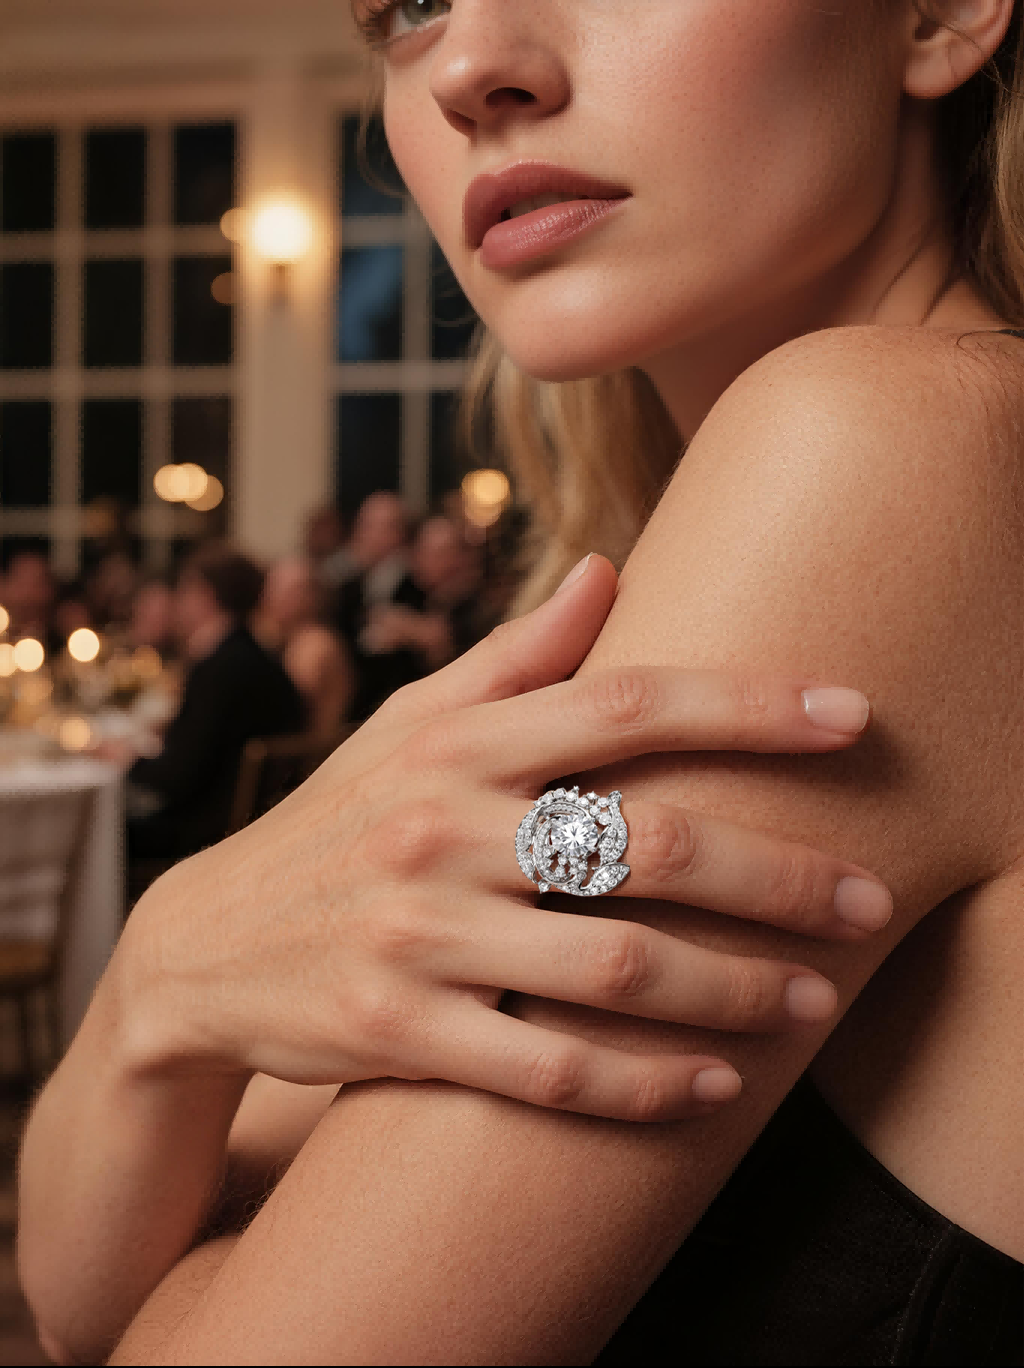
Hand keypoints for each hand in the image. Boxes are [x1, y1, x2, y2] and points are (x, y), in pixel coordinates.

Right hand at [118, 556, 889, 1121]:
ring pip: (615, 968)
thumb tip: (609, 567)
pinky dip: (643, 1085)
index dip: (749, 704)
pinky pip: (546, 1070)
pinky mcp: (395, 1035)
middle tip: (869, 901)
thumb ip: (515, 655)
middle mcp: (438, 828)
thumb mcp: (407, 722)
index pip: (626, 702)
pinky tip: (714, 1088)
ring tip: (815, 1002)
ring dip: (735, 990)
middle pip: (647, 843)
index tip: (853, 715)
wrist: (203, 947)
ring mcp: (416, 937)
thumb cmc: (338, 821)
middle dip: (780, 875)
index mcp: (454, 742)